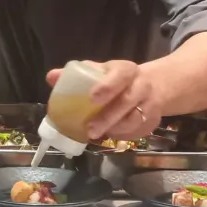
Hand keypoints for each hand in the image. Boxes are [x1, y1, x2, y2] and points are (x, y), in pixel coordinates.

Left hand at [46, 60, 161, 140]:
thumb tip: (51, 77)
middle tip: (90, 129)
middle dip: (108, 117)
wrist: (153, 86)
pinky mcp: (154, 120)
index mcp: (126, 70)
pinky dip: (123, 136)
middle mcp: (142, 85)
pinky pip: (139, 132)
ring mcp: (151, 104)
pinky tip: (110, 135)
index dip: (107, 86)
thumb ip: (76, 75)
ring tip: (97, 134)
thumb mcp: (100, 72)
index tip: (92, 98)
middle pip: (127, 101)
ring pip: (135, 120)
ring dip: (115, 129)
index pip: (120, 75)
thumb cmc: (117, 79)